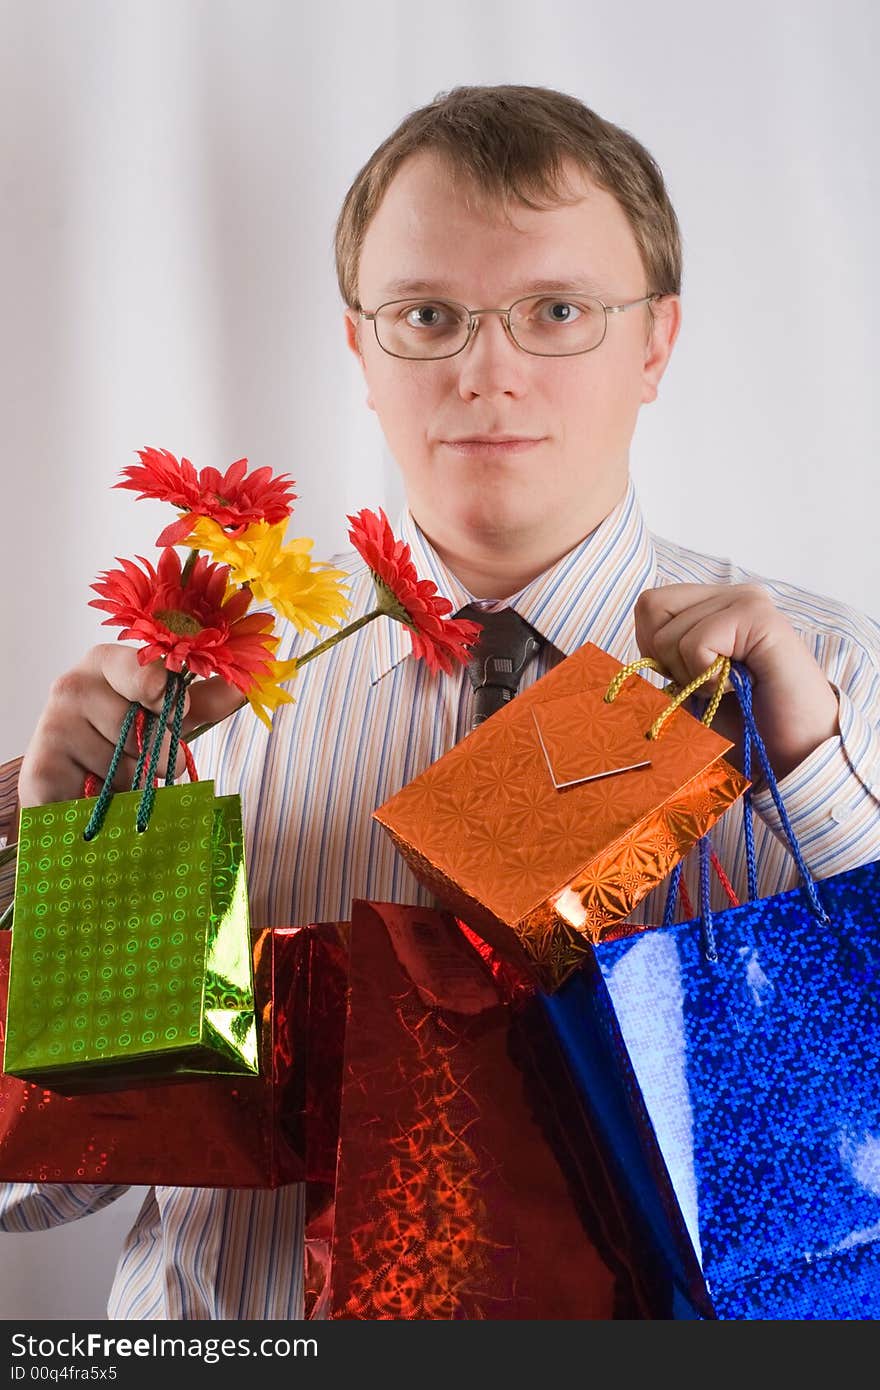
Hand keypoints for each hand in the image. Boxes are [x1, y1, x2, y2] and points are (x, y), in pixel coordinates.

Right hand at [18, 644, 244, 808]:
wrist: (68, 777)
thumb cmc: (120, 736)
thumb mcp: (164, 715)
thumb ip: (204, 699)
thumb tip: (245, 685)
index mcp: (107, 662)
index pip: (144, 671)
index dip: (162, 692)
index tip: (171, 704)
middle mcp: (72, 685)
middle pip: (141, 728)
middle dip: (157, 755)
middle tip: (146, 762)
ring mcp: (52, 726)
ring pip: (123, 769)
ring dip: (132, 785)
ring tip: (115, 778)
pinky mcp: (40, 771)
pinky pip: (97, 797)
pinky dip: (110, 806)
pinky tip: (99, 798)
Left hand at [634, 583, 839, 779]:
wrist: (794, 754)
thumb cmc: (743, 725)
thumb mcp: (689, 686)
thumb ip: (665, 658)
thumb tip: (629, 658)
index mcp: (714, 604)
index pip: (650, 605)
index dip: (654, 648)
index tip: (689, 678)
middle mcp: (732, 594)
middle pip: (651, 607)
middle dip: (668, 659)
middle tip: (709, 684)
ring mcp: (748, 601)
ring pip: (671, 632)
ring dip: (693, 676)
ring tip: (730, 688)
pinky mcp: (760, 618)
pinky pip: (698, 642)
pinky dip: (707, 677)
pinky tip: (739, 687)